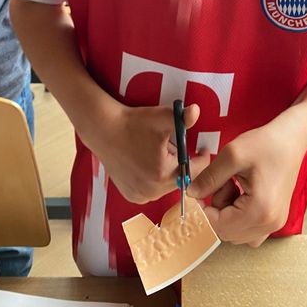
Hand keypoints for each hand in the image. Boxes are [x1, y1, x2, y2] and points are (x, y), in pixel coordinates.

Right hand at [92, 102, 210, 203]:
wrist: (104, 130)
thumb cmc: (133, 123)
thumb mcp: (161, 118)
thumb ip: (182, 117)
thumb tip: (196, 111)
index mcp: (162, 174)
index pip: (194, 171)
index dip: (201, 159)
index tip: (203, 149)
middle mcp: (152, 191)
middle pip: (180, 179)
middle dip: (182, 163)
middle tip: (174, 146)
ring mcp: (141, 195)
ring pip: (167, 185)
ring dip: (169, 171)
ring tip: (159, 153)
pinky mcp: (132, 196)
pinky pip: (153, 189)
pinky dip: (155, 178)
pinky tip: (148, 163)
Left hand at [187, 107, 306, 245]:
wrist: (291, 138)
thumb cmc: (266, 143)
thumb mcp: (232, 155)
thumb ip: (209, 178)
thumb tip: (192, 194)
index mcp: (259, 210)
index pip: (217, 226)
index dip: (201, 211)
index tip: (196, 191)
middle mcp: (269, 224)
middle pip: (225, 232)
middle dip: (215, 209)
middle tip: (220, 183)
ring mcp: (274, 223)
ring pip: (235, 232)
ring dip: (225, 212)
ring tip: (232, 185)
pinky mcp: (274, 218)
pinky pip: (247, 229)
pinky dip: (237, 215)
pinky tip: (239, 193)